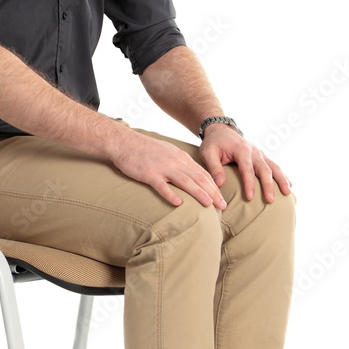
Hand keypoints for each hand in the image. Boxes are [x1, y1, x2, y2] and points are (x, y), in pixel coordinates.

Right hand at [111, 130, 227, 208]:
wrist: (125, 142)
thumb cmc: (146, 150)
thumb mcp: (168, 152)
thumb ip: (180, 164)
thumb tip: (193, 177)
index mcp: (181, 157)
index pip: (203, 173)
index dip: (215, 187)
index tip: (222, 199)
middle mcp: (175, 162)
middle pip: (198, 178)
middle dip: (213, 192)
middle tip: (223, 206)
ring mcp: (162, 168)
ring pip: (185, 181)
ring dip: (198, 193)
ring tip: (209, 204)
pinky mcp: (149, 174)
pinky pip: (161, 186)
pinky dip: (171, 194)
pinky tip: (178, 203)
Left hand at [199, 123, 291, 202]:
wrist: (221, 131)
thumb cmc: (213, 143)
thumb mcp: (208, 153)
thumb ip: (214, 168)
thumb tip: (220, 184)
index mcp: (241, 150)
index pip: (247, 169)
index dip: (249, 184)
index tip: (250, 198)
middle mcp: (254, 151)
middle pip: (264, 169)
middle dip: (268, 185)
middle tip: (270, 200)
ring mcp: (260, 154)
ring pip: (274, 167)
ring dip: (281, 180)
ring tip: (287, 193)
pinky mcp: (262, 157)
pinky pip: (274, 166)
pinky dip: (283, 175)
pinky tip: (289, 185)